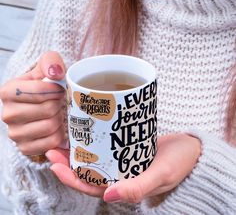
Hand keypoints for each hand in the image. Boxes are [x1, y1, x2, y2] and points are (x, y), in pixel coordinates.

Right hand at [0, 51, 65, 154]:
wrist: (38, 106)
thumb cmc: (43, 86)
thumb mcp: (45, 68)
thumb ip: (50, 62)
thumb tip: (55, 72)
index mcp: (8, 91)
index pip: (40, 91)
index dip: (56, 89)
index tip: (59, 89)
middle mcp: (7, 114)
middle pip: (48, 109)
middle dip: (59, 104)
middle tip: (59, 102)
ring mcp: (15, 133)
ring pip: (50, 126)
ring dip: (59, 119)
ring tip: (57, 113)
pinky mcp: (25, 147)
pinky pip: (51, 142)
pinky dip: (59, 134)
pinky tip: (55, 126)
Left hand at [46, 133, 200, 200]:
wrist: (192, 150)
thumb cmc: (180, 164)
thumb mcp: (161, 176)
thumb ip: (137, 188)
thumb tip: (108, 196)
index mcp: (125, 186)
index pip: (91, 186)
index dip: (71, 178)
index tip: (55, 163)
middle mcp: (121, 175)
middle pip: (89, 172)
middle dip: (68, 162)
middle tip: (53, 147)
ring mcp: (124, 161)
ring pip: (96, 159)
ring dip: (79, 151)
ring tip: (64, 138)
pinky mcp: (128, 149)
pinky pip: (107, 147)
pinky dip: (95, 142)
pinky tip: (88, 132)